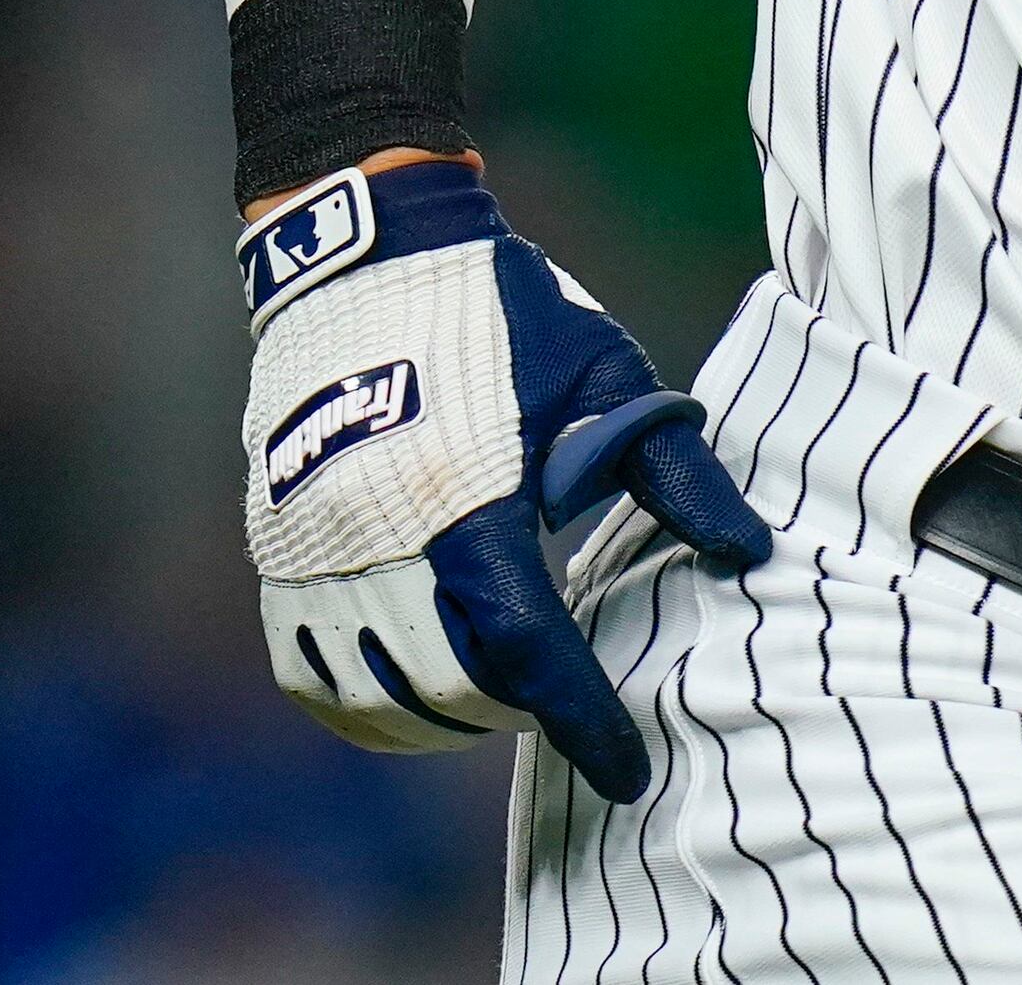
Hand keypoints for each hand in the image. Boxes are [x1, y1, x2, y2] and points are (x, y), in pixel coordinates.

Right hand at [236, 160, 772, 801]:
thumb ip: (673, 471)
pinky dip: (364, 702)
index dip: (581, 722)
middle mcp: (375, 537)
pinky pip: (306, 669)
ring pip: (373, 695)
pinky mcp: (273, 544)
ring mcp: (309, 547)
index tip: (629, 770)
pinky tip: (415, 688)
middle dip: (517, 717)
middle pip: (448, 688)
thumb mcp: (604, 373)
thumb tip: (749, 553)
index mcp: (465, 498)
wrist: (364, 251)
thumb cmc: (502, 311)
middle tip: (567, 709)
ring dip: (443, 718)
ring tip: (500, 697)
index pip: (525, 650)